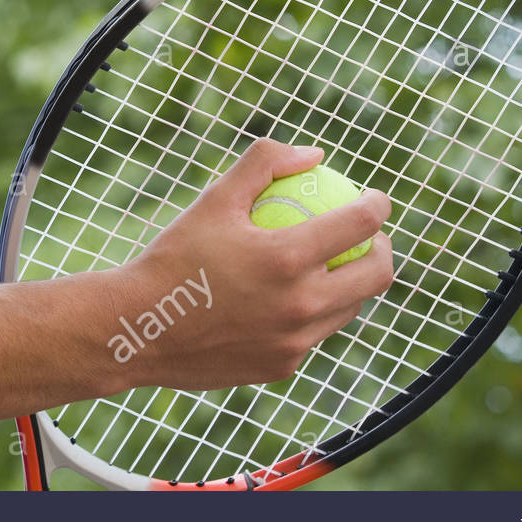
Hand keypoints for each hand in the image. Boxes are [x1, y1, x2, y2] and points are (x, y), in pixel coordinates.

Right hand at [105, 138, 393, 391]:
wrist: (138, 330)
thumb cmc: (174, 258)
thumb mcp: (213, 199)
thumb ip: (264, 164)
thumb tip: (313, 154)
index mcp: (288, 258)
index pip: (360, 224)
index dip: (377, 205)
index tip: (372, 198)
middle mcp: (301, 304)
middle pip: (376, 275)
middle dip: (383, 249)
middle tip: (367, 236)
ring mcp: (296, 342)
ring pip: (348, 308)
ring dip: (351, 284)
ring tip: (332, 266)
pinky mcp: (282, 367)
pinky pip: (312, 335)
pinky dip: (310, 314)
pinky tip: (293, 300)